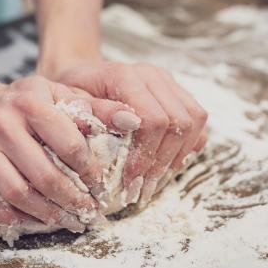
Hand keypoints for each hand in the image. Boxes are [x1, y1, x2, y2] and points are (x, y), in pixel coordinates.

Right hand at [0, 75, 138, 228]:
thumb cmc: (26, 105)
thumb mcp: (60, 96)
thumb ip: (98, 108)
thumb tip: (135, 120)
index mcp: (30, 99)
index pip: (69, 144)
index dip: (90, 173)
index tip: (102, 189)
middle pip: (43, 175)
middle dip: (71, 201)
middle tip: (88, 215)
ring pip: (15, 192)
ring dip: (44, 214)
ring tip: (65, 221)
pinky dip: (9, 217)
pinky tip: (29, 221)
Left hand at [55, 61, 207, 205]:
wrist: (80, 76)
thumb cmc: (71, 93)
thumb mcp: (70, 104)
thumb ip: (96, 112)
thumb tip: (127, 124)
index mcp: (125, 76)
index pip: (153, 119)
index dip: (145, 155)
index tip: (129, 182)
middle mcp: (152, 76)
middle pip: (179, 122)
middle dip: (162, 163)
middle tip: (142, 191)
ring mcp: (168, 82)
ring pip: (195, 121)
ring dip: (177, 158)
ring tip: (154, 184)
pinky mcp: (177, 92)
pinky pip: (197, 122)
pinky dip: (187, 148)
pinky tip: (165, 168)